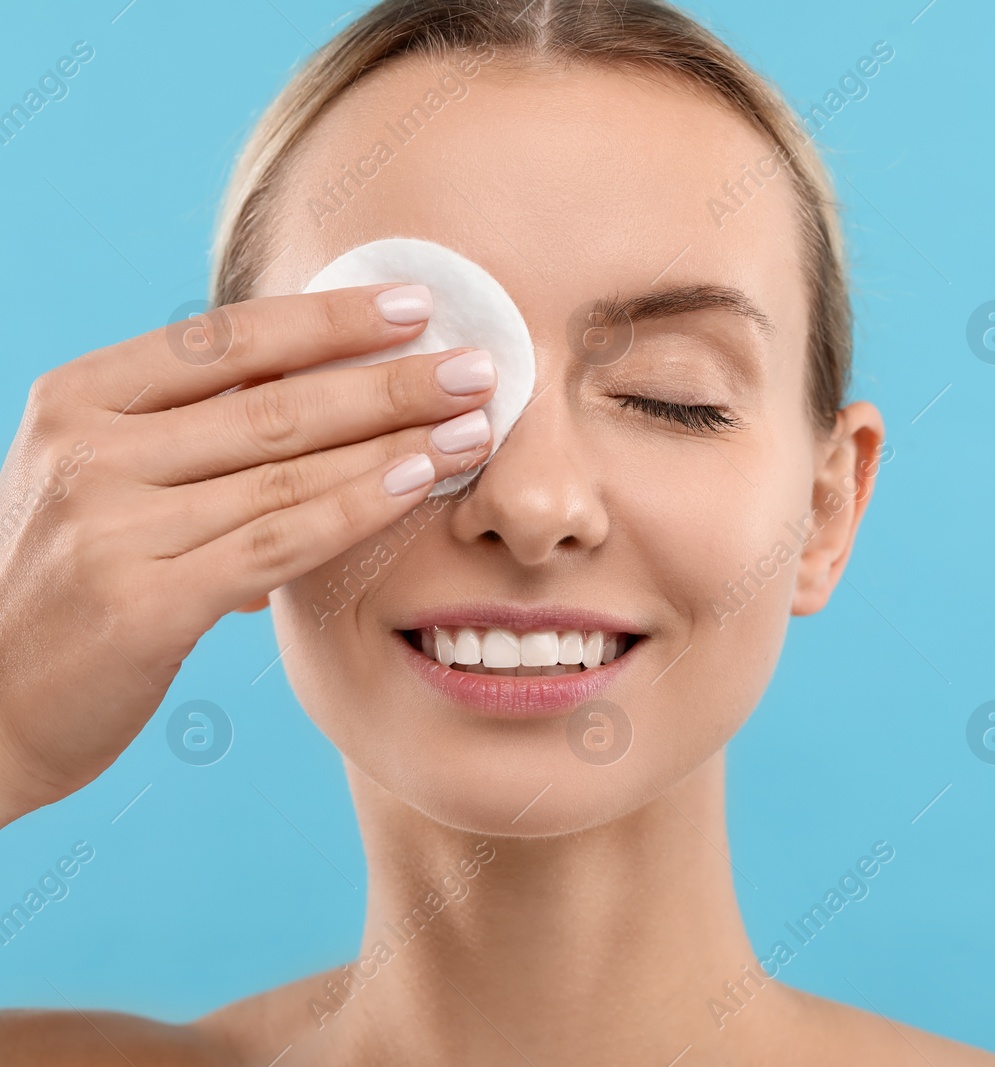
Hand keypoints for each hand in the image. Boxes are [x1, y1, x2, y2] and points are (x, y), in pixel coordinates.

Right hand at [0, 283, 496, 824]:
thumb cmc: (66, 588)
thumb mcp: (103, 484)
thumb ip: (190, 437)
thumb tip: (326, 395)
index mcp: (77, 400)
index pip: (225, 338)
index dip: (327, 318)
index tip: (413, 303)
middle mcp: (89, 450)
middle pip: (272, 402)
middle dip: (389, 380)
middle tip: (481, 365)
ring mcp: (111, 524)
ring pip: (287, 470)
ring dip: (396, 442)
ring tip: (476, 426)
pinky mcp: (143, 600)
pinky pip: (280, 543)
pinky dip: (359, 508)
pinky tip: (421, 483)